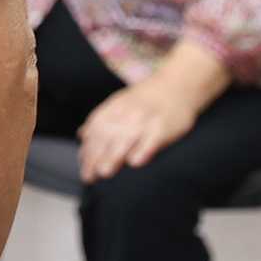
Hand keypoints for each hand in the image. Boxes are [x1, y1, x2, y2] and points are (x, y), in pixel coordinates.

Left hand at [79, 74, 206, 181]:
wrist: (178, 84)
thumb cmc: (147, 99)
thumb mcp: (120, 103)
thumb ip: (102, 120)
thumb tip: (82, 135)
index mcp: (114, 108)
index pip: (95, 130)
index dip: (88, 150)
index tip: (84, 168)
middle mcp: (126, 113)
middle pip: (106, 136)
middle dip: (95, 156)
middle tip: (89, 176)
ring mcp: (145, 119)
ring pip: (125, 138)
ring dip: (113, 156)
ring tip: (104, 172)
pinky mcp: (164, 126)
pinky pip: (152, 139)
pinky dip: (143, 150)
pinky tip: (135, 163)